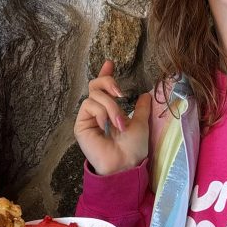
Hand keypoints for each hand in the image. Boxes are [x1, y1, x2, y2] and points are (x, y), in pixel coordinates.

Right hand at [74, 61, 150, 175]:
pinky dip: (102, 112)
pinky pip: (89, 106)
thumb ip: (141, 108)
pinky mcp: (81, 125)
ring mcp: (88, 118)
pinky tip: (106, 126)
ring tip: (119, 123)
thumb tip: (146, 94)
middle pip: (95, 85)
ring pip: (95, 95)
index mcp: (111, 111)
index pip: (104, 89)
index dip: (105, 75)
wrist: (125, 163)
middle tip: (121, 93)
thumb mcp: (141, 123)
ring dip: (111, 106)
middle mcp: (97, 113)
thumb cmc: (134, 148)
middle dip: (108, 82)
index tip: (109, 63)